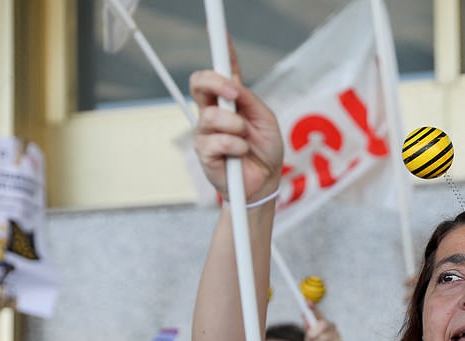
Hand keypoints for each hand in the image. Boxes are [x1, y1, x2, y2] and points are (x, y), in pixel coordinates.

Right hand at [189, 65, 283, 203]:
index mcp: (228, 101)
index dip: (219, 53)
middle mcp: (213, 113)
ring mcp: (206, 132)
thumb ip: (249, 100)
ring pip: (211, 116)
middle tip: (233, 92)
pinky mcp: (204, 152)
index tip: (221, 34)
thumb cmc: (266, 150)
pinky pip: (216, 140)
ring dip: (235, 126)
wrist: (265, 182)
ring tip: (246, 139)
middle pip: (199, 83)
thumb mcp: (265, 120)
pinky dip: (236, 146)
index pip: (219, 73)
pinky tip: (241, 154)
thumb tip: (234, 83)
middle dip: (215, 82)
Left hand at [305, 308, 345, 340]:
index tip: (307, 302)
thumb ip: (308, 329)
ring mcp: (337, 337)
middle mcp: (331, 328)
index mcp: (323, 326)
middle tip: (311, 338)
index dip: (313, 308)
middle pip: (322, 324)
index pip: (318, 315)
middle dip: (314, 331)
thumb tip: (304, 316)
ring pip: (321, 338)